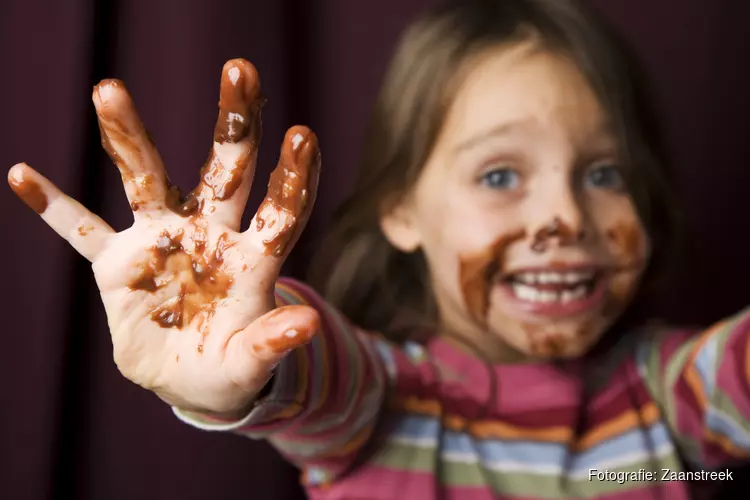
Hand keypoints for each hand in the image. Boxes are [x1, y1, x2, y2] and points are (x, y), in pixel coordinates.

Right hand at [7, 59, 321, 417]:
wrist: (190, 377)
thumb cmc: (230, 367)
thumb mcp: (250, 362)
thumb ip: (272, 341)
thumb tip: (310, 324)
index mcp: (251, 261)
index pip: (280, 211)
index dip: (293, 176)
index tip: (303, 134)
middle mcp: (210, 234)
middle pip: (225, 170)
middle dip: (234, 123)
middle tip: (240, 68)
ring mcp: (161, 241)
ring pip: (147, 179)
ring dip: (129, 137)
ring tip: (108, 90)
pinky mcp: (116, 263)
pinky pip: (80, 230)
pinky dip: (54, 208)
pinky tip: (23, 175)